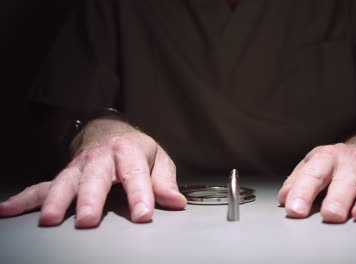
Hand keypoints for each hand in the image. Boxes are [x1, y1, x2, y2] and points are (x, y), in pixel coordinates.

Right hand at [0, 119, 186, 227]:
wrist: (110, 133)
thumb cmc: (137, 151)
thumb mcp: (157, 160)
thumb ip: (164, 182)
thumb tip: (176, 203)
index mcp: (128, 151)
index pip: (135, 175)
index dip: (140, 195)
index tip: (143, 215)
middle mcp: (101, 158)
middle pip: (95, 178)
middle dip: (91, 199)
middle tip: (89, 220)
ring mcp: (79, 167)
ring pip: (66, 182)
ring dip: (57, 201)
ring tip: (50, 220)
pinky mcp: (65, 176)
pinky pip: (43, 186)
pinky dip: (25, 198)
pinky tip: (7, 210)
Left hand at [277, 143, 355, 222]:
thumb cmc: (339, 165)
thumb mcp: (315, 166)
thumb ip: (298, 182)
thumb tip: (283, 198)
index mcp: (327, 158)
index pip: (313, 175)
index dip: (302, 192)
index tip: (294, 209)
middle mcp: (353, 160)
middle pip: (345, 180)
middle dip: (337, 198)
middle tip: (330, 215)